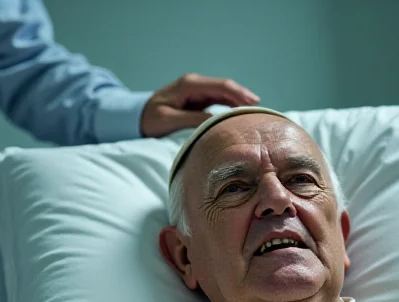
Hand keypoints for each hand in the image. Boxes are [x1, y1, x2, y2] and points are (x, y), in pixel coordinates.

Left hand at [141, 74, 259, 136]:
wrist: (137, 116)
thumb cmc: (150, 118)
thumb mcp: (168, 120)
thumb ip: (191, 119)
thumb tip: (215, 121)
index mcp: (189, 85)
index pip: (220, 86)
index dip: (239, 94)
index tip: (253, 104)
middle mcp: (195, 84)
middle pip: (226, 87)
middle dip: (244, 96)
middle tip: (260, 109)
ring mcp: (198, 90)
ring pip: (225, 92)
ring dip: (240, 100)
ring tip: (256, 112)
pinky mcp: (199, 98)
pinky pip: (220, 99)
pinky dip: (232, 105)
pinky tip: (242, 113)